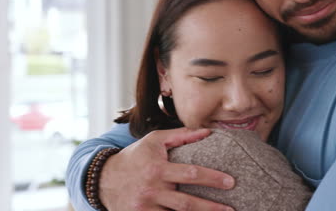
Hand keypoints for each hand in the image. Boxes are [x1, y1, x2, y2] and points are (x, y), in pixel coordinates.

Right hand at [98, 127, 234, 210]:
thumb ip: (182, 135)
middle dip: (211, 208)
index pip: (190, 174)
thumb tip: (208, 131)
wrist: (104, 179)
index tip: (230, 182)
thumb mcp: (155, 141)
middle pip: (187, 203)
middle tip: (231, 208)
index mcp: (158, 169)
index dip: (211, 178)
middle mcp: (152, 190)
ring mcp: (146, 207)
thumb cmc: (136, 156)